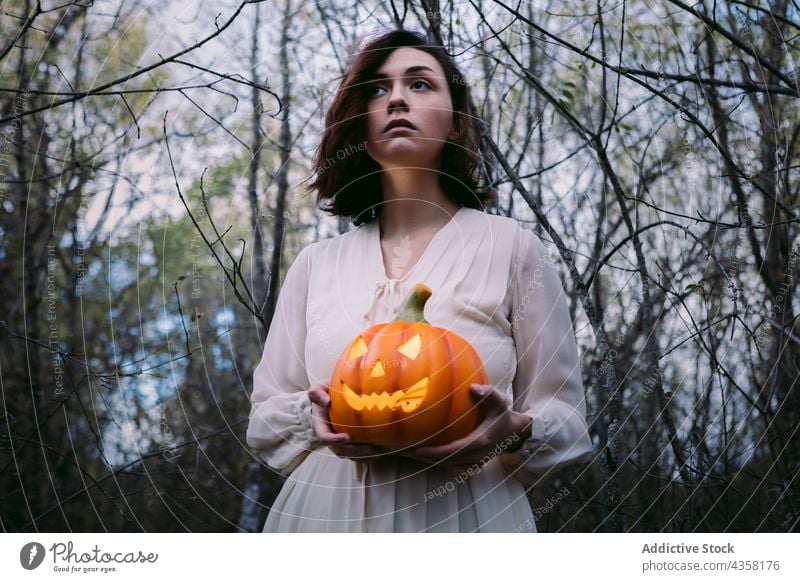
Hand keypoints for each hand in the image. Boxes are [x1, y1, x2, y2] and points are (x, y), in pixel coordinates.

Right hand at [308, 382, 384, 461]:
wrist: (329, 398)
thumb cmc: (325, 393)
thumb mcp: (318, 388)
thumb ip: (317, 393)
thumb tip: (326, 401)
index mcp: (320, 425)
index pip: (324, 437)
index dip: (335, 440)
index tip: (348, 437)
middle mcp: (328, 436)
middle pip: (339, 450)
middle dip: (354, 451)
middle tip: (369, 447)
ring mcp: (338, 442)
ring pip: (348, 454)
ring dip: (362, 455)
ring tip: (377, 451)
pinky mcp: (347, 443)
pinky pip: (355, 454)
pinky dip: (366, 456)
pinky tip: (378, 452)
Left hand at [406, 384, 532, 466]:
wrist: (515, 434)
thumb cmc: (504, 415)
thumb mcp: (501, 402)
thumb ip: (488, 394)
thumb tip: (473, 388)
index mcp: (479, 442)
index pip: (453, 451)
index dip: (435, 453)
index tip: (418, 450)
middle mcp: (475, 456)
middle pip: (445, 462)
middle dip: (424, 459)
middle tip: (403, 451)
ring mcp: (474, 462)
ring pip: (446, 466)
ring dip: (428, 462)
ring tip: (407, 453)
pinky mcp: (472, 463)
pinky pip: (451, 465)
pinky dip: (437, 462)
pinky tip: (422, 455)